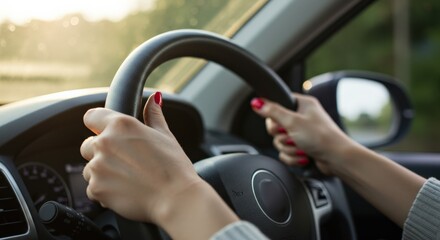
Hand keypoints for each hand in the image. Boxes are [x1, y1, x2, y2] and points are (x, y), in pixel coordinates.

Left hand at [80, 92, 238, 239]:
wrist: (176, 199)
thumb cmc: (174, 167)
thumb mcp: (165, 136)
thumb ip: (154, 115)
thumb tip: (155, 98)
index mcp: (121, 125)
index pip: (91, 116)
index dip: (98, 125)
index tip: (105, 133)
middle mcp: (105, 142)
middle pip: (88, 145)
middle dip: (101, 153)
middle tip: (126, 163)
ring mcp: (98, 167)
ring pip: (90, 169)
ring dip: (103, 174)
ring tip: (129, 179)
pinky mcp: (96, 188)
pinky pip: (93, 189)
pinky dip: (105, 192)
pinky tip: (126, 191)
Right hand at [251, 93, 355, 174]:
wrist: (337, 159)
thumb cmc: (321, 137)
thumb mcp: (293, 121)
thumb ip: (272, 111)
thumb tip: (257, 102)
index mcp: (302, 105)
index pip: (278, 104)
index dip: (274, 116)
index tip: (279, 122)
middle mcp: (302, 118)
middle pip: (275, 126)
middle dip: (282, 136)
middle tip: (291, 136)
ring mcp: (302, 134)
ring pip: (280, 141)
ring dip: (288, 148)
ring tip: (301, 148)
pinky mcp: (302, 148)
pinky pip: (286, 152)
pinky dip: (292, 157)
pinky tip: (303, 157)